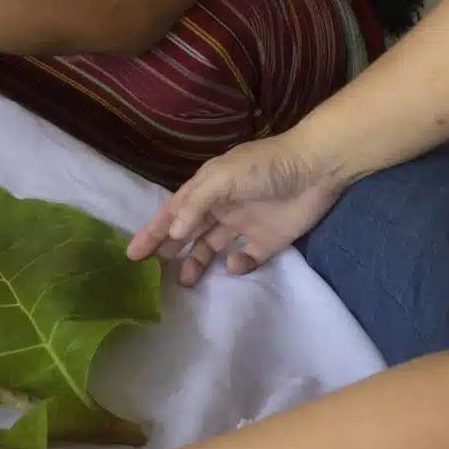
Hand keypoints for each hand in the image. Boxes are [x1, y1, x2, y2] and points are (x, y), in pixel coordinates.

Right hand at [128, 130, 346, 286]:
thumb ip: (196, 204)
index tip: (133, 255)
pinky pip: (247, 259)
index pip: (173, 213)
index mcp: (207, 189)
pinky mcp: (269, 240)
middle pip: (188, 233)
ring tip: (186, 281)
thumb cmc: (265, 167)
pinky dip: (238, 266)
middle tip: (151, 274)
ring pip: (212, 248)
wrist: (316, 168)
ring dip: (197, 263)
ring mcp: (245, 225)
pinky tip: (234, 265)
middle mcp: (221, 207)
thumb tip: (174, 233)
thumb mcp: (223, 178)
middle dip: (168, 250)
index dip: (152, 232)